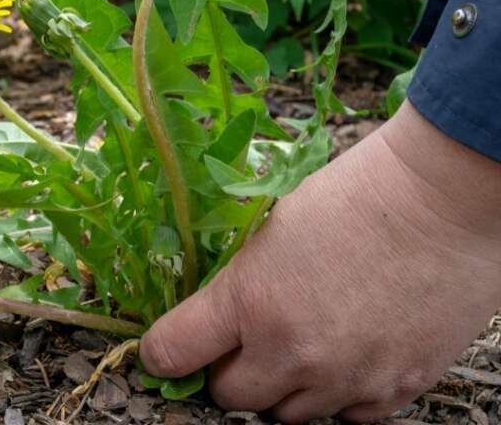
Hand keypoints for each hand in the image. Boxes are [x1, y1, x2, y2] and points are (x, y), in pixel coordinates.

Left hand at [140, 101, 500, 422]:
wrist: (439, 202)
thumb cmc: (353, 197)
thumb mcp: (270, 229)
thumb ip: (237, 284)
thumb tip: (215, 314)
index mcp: (250, 300)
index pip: (173, 351)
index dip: (163, 352)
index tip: (166, 349)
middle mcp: (292, 352)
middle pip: (230, 396)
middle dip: (230, 370)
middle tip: (246, 341)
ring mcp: (345, 378)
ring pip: (288, 414)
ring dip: (284, 385)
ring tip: (304, 341)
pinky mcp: (394, 389)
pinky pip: (346, 417)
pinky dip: (337, 395)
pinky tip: (347, 354)